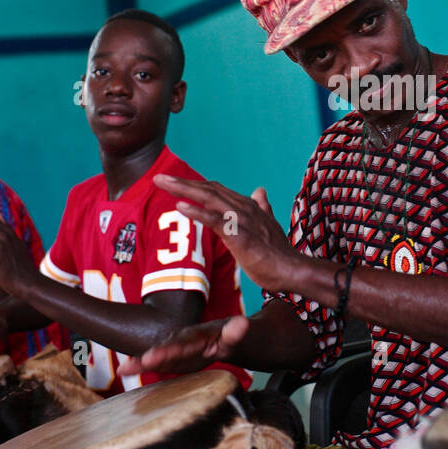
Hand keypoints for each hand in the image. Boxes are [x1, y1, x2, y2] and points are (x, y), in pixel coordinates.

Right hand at [121, 316, 248, 376]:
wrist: (225, 337)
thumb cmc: (230, 337)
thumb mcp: (235, 335)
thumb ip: (236, 332)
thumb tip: (242, 323)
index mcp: (198, 336)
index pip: (185, 343)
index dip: (172, 349)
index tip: (158, 355)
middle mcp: (183, 340)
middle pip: (167, 348)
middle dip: (153, 355)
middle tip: (136, 363)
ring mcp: (176, 349)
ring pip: (158, 354)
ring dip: (142, 362)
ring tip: (124, 368)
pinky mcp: (173, 358)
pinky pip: (156, 362)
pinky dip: (141, 365)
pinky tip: (124, 371)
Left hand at [152, 177, 302, 293]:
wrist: (290, 269)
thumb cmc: (277, 253)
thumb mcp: (267, 225)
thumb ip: (262, 207)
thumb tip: (260, 190)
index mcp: (246, 205)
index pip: (215, 190)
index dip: (194, 185)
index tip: (173, 183)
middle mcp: (242, 207)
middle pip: (207, 189)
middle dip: (181, 183)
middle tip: (157, 179)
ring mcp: (240, 219)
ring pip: (208, 198)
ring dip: (183, 189)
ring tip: (162, 184)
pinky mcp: (239, 234)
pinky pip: (214, 220)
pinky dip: (197, 212)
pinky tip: (181, 206)